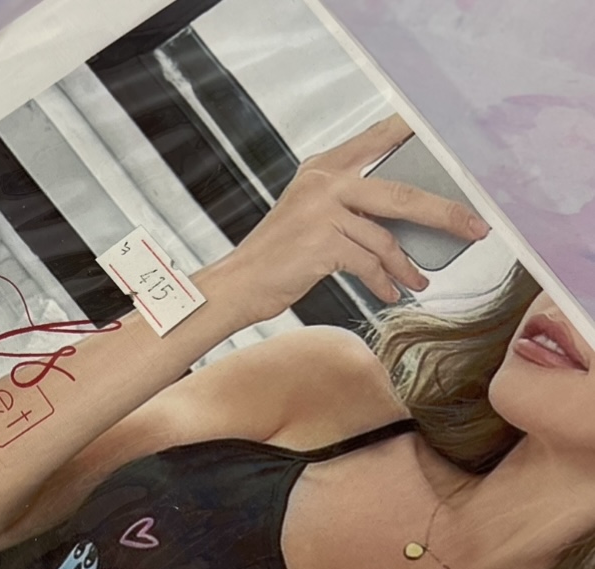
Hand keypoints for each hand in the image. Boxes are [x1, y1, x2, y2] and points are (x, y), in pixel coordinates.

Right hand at [226, 115, 488, 317]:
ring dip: (408, 264)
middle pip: (403, 191)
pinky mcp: (321, 242)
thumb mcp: (312, 216)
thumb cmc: (277, 257)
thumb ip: (352, 207)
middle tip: (475, 228)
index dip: (421, 133)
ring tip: (420, 280)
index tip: (458, 143)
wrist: (237, 284)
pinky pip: (368, 263)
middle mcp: (325, 180)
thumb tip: (406, 221)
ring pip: (387, 235)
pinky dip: (383, 281)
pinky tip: (391, 292)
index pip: (382, 136)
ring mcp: (323, 210)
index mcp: (325, 165)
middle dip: (446, 213)